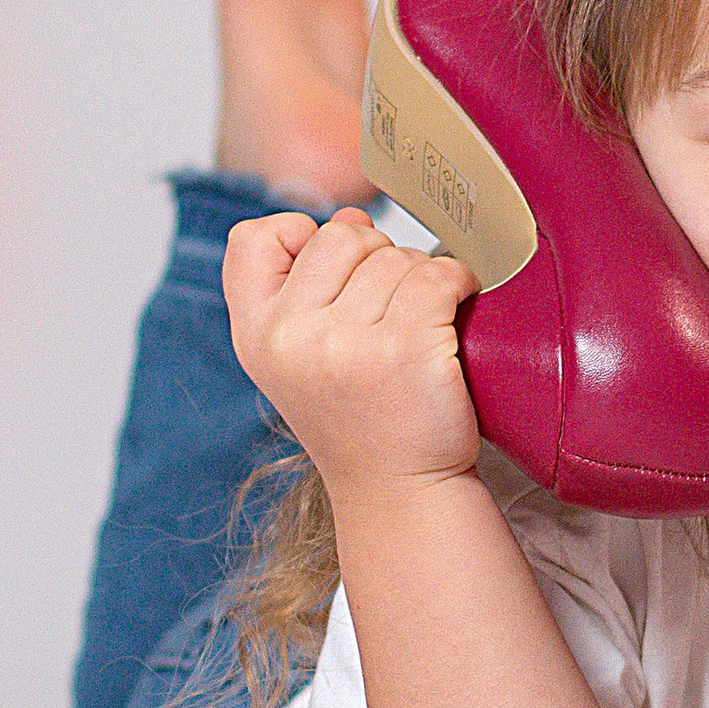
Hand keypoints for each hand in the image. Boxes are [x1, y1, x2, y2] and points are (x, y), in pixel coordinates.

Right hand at [221, 207, 478, 498]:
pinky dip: (457, 282)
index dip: (297, 237)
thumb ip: (306, 286)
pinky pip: (438, 274)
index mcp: (256, 336)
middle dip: (375, 258)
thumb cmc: (358, 417)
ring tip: (418, 325)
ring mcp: (346, 343)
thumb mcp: (299, 359)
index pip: (251, 240)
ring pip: (395, 254)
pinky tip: (454, 311)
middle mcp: (291, 337)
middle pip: (341, 235)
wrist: (399, 491)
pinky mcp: (405, 348)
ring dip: (418, 277)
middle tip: (387, 312)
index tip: (332, 274)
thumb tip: (351, 216)